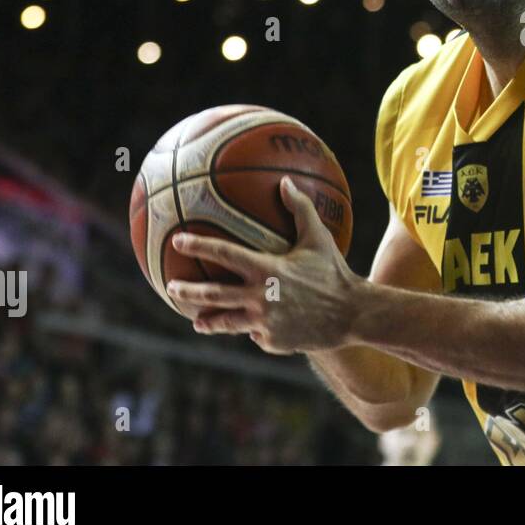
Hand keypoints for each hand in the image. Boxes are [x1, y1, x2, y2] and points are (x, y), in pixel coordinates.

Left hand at [165, 176, 363, 354]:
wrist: (352, 315)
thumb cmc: (335, 272)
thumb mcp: (319, 238)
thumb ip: (300, 209)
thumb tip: (285, 181)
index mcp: (267, 269)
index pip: (224, 255)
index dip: (198, 246)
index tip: (178, 240)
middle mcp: (260, 297)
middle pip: (213, 295)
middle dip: (188, 291)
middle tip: (171, 287)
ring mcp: (264, 323)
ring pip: (227, 322)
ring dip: (209, 321)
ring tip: (198, 321)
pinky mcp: (272, 342)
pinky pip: (256, 333)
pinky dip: (255, 328)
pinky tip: (257, 326)